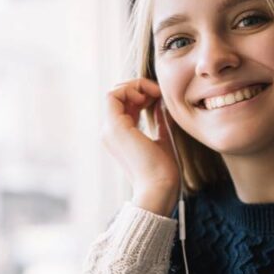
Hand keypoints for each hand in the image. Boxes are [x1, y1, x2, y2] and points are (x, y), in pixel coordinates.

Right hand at [102, 78, 180, 216]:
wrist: (159, 188)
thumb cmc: (164, 171)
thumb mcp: (163, 139)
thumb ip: (158, 121)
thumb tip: (160, 103)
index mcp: (121, 136)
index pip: (125, 104)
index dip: (141, 93)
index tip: (160, 97)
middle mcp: (111, 132)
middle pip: (118, 95)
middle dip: (138, 87)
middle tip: (158, 92)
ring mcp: (110, 129)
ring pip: (114, 92)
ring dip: (135, 86)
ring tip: (153, 93)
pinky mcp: (114, 127)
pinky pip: (113, 94)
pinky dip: (130, 89)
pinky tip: (146, 97)